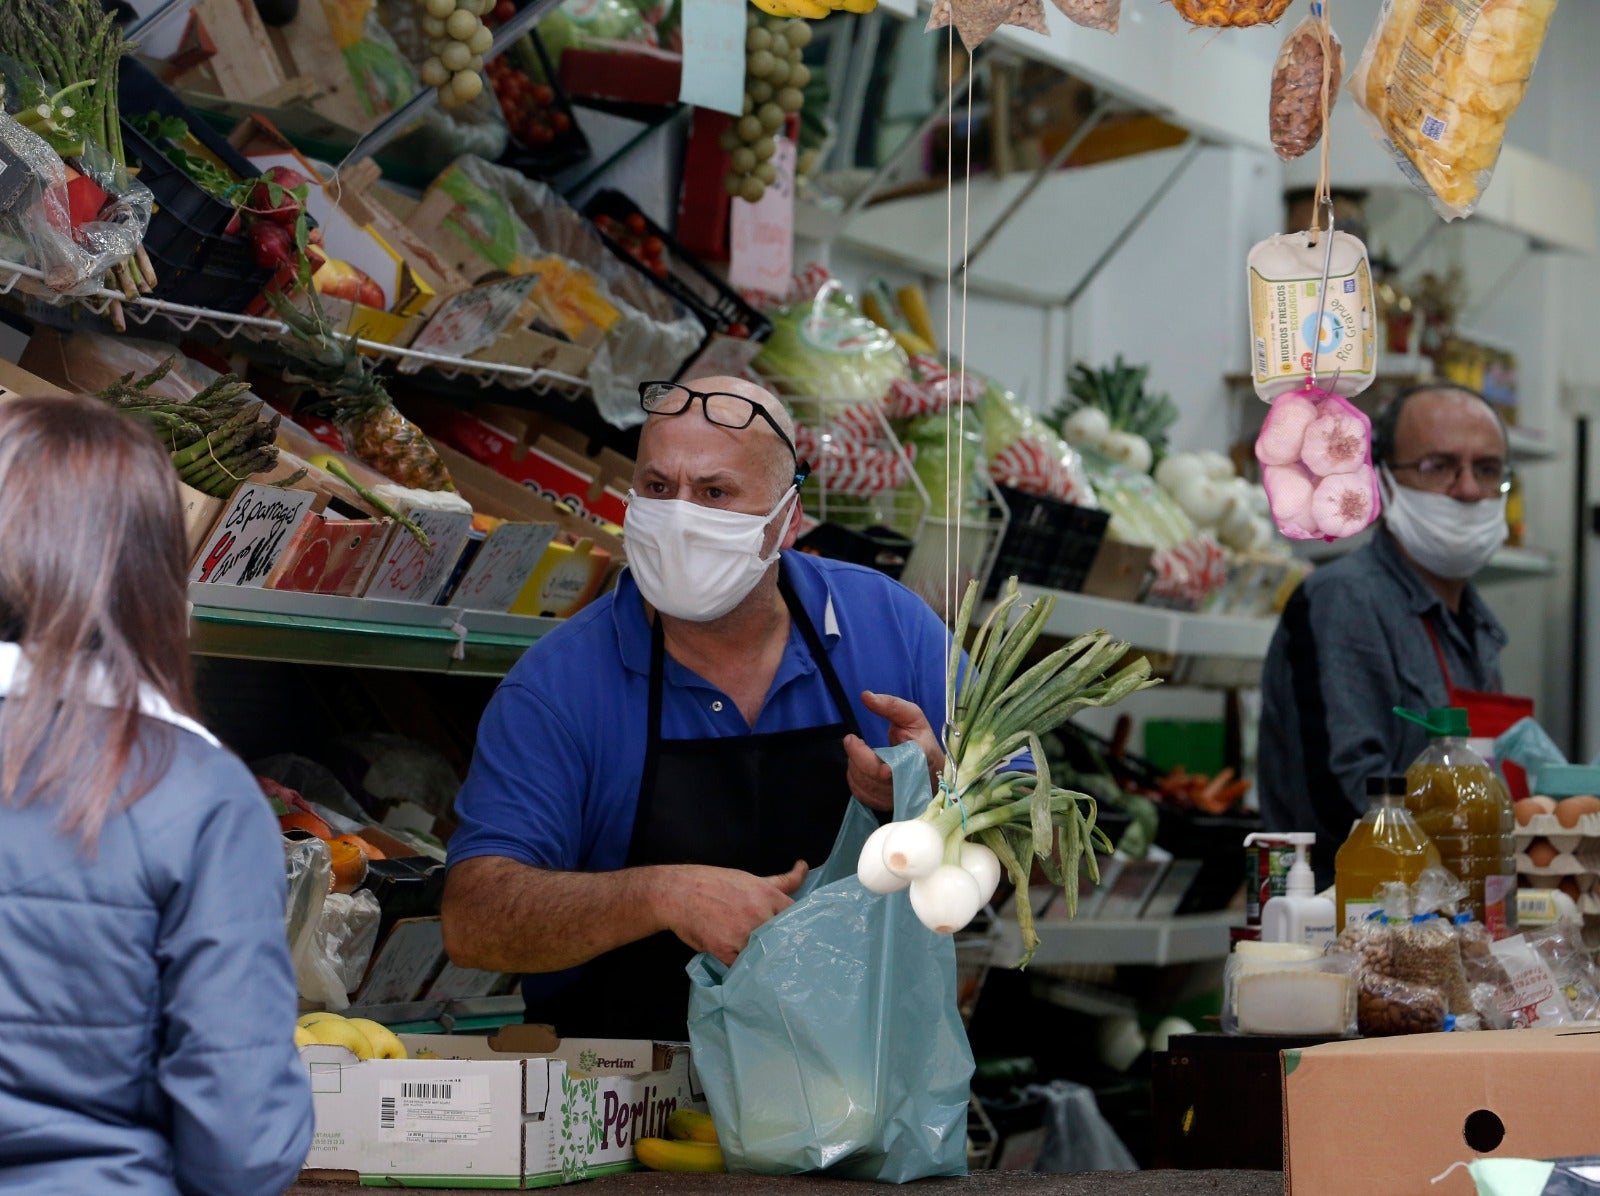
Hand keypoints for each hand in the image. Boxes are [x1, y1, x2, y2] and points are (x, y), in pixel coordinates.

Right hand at [658, 860, 806, 965]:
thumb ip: (782, 881)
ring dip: (766, 961)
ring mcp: (742, 934)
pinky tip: (748, 970)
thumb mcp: (752, 879)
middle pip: (783, 938)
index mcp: (767, 895)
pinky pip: (744, 968)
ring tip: (770, 968)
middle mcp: (758, 914)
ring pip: (765, 956)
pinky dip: (746, 970)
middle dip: (785, 947)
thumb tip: (804, 867)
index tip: (798, 936)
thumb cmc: (716, 883)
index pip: (796, 917)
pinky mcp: (725, 951)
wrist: (679, 893)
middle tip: (789, 957)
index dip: (797, 927)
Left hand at [843, 690, 944, 812]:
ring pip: (864, 785)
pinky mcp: (886, 805)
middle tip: (852, 739)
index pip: (895, 768)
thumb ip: (891, 705)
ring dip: (855, 766)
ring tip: (862, 753)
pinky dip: (856, 778)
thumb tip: (866, 696)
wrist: (932, 771)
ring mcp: (897, 797)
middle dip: (857, 755)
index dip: (873, 762)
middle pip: (872, 775)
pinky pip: (861, 793)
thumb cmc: (920, 741)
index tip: (854, 740)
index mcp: (919, 758)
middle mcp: (909, 782)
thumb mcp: (912, 717)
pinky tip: (863, 768)